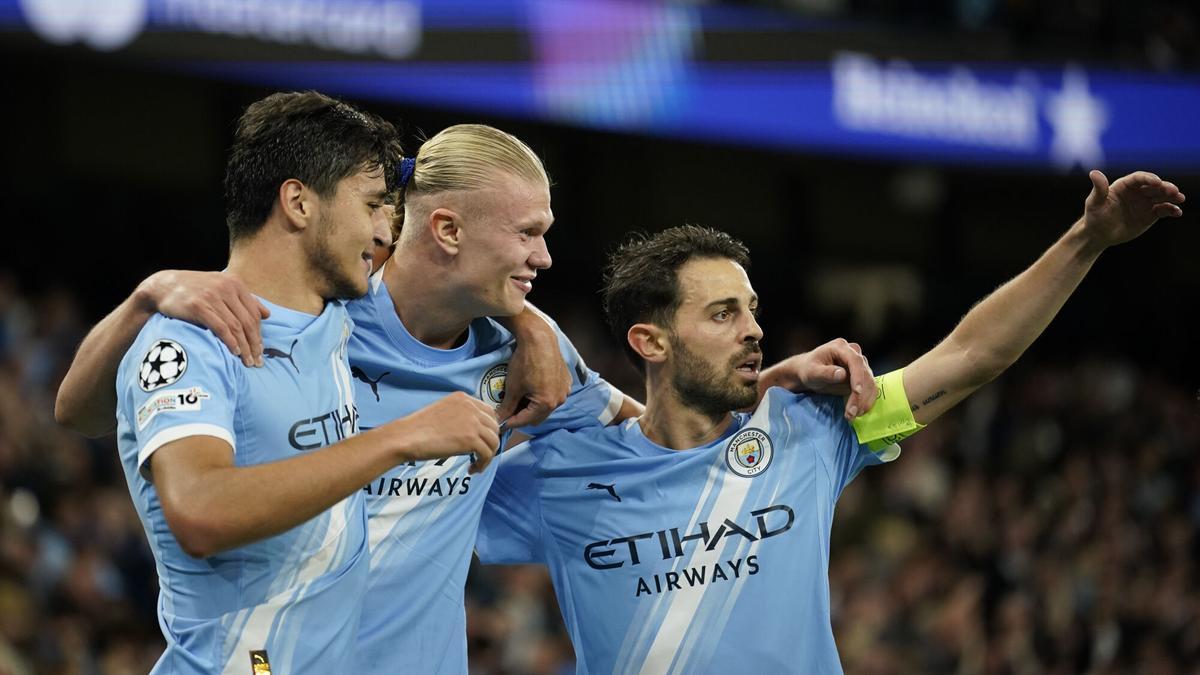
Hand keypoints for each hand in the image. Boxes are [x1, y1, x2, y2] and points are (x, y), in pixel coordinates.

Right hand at [137, 270, 268, 366]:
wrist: (163, 286)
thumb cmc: (195, 289)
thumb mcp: (222, 288)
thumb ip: (245, 300)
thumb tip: (268, 314)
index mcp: (235, 284)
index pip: (254, 313)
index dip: (259, 334)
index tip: (261, 351)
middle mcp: (226, 288)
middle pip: (248, 322)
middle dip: (255, 344)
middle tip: (258, 362)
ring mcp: (212, 297)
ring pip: (236, 326)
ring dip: (245, 347)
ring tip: (248, 362)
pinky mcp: (199, 307)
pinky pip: (221, 327)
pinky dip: (230, 341)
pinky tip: (235, 352)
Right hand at [387, 392, 499, 473]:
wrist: (406, 437)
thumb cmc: (418, 429)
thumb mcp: (443, 412)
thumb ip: (460, 416)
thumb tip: (474, 432)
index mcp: (463, 398)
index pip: (489, 412)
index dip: (489, 428)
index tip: (482, 441)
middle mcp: (470, 407)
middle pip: (494, 426)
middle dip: (490, 442)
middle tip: (480, 455)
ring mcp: (472, 422)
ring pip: (494, 441)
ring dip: (488, 456)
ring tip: (476, 465)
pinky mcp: (470, 439)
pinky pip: (487, 454)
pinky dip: (483, 464)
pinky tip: (472, 469)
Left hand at [497, 313, 570, 428]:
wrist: (539, 339)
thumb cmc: (525, 362)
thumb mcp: (513, 387)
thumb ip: (507, 407)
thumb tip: (499, 419)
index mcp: (546, 403)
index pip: (525, 421)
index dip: (511, 422)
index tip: (501, 422)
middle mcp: (559, 400)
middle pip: (538, 417)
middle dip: (523, 415)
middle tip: (509, 409)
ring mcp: (565, 390)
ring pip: (547, 407)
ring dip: (534, 406)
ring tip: (521, 397)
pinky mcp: (566, 381)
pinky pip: (554, 395)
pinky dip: (543, 395)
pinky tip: (533, 386)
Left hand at [759, 338, 876, 419]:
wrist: (808, 373)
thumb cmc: (808, 370)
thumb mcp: (812, 372)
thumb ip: (826, 373)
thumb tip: (842, 374)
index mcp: (841, 347)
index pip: (855, 361)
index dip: (858, 376)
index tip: (856, 392)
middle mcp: (854, 353)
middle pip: (865, 373)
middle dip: (860, 395)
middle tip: (852, 412)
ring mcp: (860, 364)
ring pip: (870, 382)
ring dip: (864, 400)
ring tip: (853, 415)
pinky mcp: (862, 376)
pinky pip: (869, 388)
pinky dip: (866, 401)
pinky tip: (858, 412)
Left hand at [1081, 170, 1184, 248]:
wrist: (1099, 234)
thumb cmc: (1094, 217)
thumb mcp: (1094, 203)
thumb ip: (1099, 188)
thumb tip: (1094, 172)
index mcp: (1124, 185)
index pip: (1139, 178)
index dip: (1149, 178)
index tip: (1157, 182)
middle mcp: (1137, 192)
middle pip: (1154, 187)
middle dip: (1165, 187)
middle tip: (1174, 191)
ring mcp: (1145, 203)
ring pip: (1161, 197)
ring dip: (1172, 197)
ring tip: (1180, 199)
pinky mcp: (1150, 214)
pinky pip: (1163, 210)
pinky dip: (1171, 210)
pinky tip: (1177, 212)